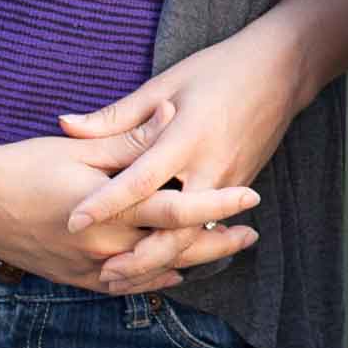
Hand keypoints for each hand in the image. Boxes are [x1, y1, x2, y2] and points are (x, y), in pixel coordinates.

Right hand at [0, 132, 255, 290]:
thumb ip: (131, 141)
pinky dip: (154, 280)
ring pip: (154, 273)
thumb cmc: (24, 165)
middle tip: (250, 234)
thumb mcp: (81, 149)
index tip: (251, 197)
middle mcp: (105, 245)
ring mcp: (89, 267)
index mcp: (112, 208)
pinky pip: (124, 287)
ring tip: (224, 251)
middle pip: (176, 249)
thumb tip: (173, 117)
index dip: (219, 205)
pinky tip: (175, 273)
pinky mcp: (74, 279)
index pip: (180, 209)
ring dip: (192, 263)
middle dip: (218, 243)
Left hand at [59, 30, 306, 293]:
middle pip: (176, 227)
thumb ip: (117, 115)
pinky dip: (184, 245)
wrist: (282, 70)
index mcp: (185, 137)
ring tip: (126, 276)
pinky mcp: (239, 184)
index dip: (106, 203)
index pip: (140, 179)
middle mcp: (210, 166)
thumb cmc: (218, 70)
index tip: (74, 222)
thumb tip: (66, 125)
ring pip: (195, 234)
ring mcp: (230, 180)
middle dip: (142, 257)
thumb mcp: (165, 83)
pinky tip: (161, 262)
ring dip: (162, 260)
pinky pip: (209, 224)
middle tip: (105, 274)